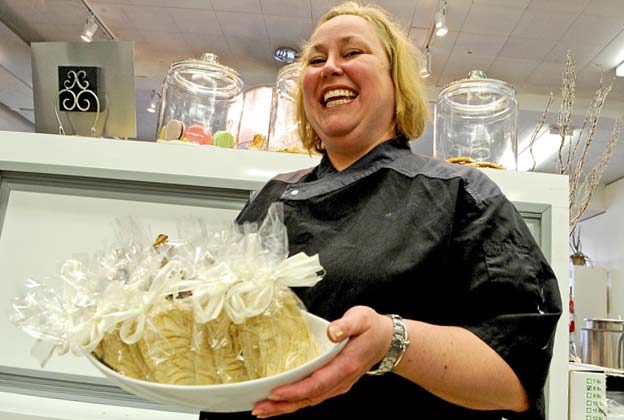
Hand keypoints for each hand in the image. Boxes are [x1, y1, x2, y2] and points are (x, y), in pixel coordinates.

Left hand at [251, 306, 392, 417]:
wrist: (386, 340)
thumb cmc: (371, 328)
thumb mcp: (362, 318)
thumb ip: (347, 324)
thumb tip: (332, 332)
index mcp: (345, 366)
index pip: (317, 384)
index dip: (295, 391)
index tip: (275, 393)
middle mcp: (341, 381)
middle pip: (308, 398)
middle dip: (282, 406)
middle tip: (258, 409)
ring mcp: (337, 385)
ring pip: (308, 401)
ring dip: (285, 408)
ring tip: (261, 410)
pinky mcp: (333, 384)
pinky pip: (311, 397)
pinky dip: (294, 402)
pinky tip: (279, 404)